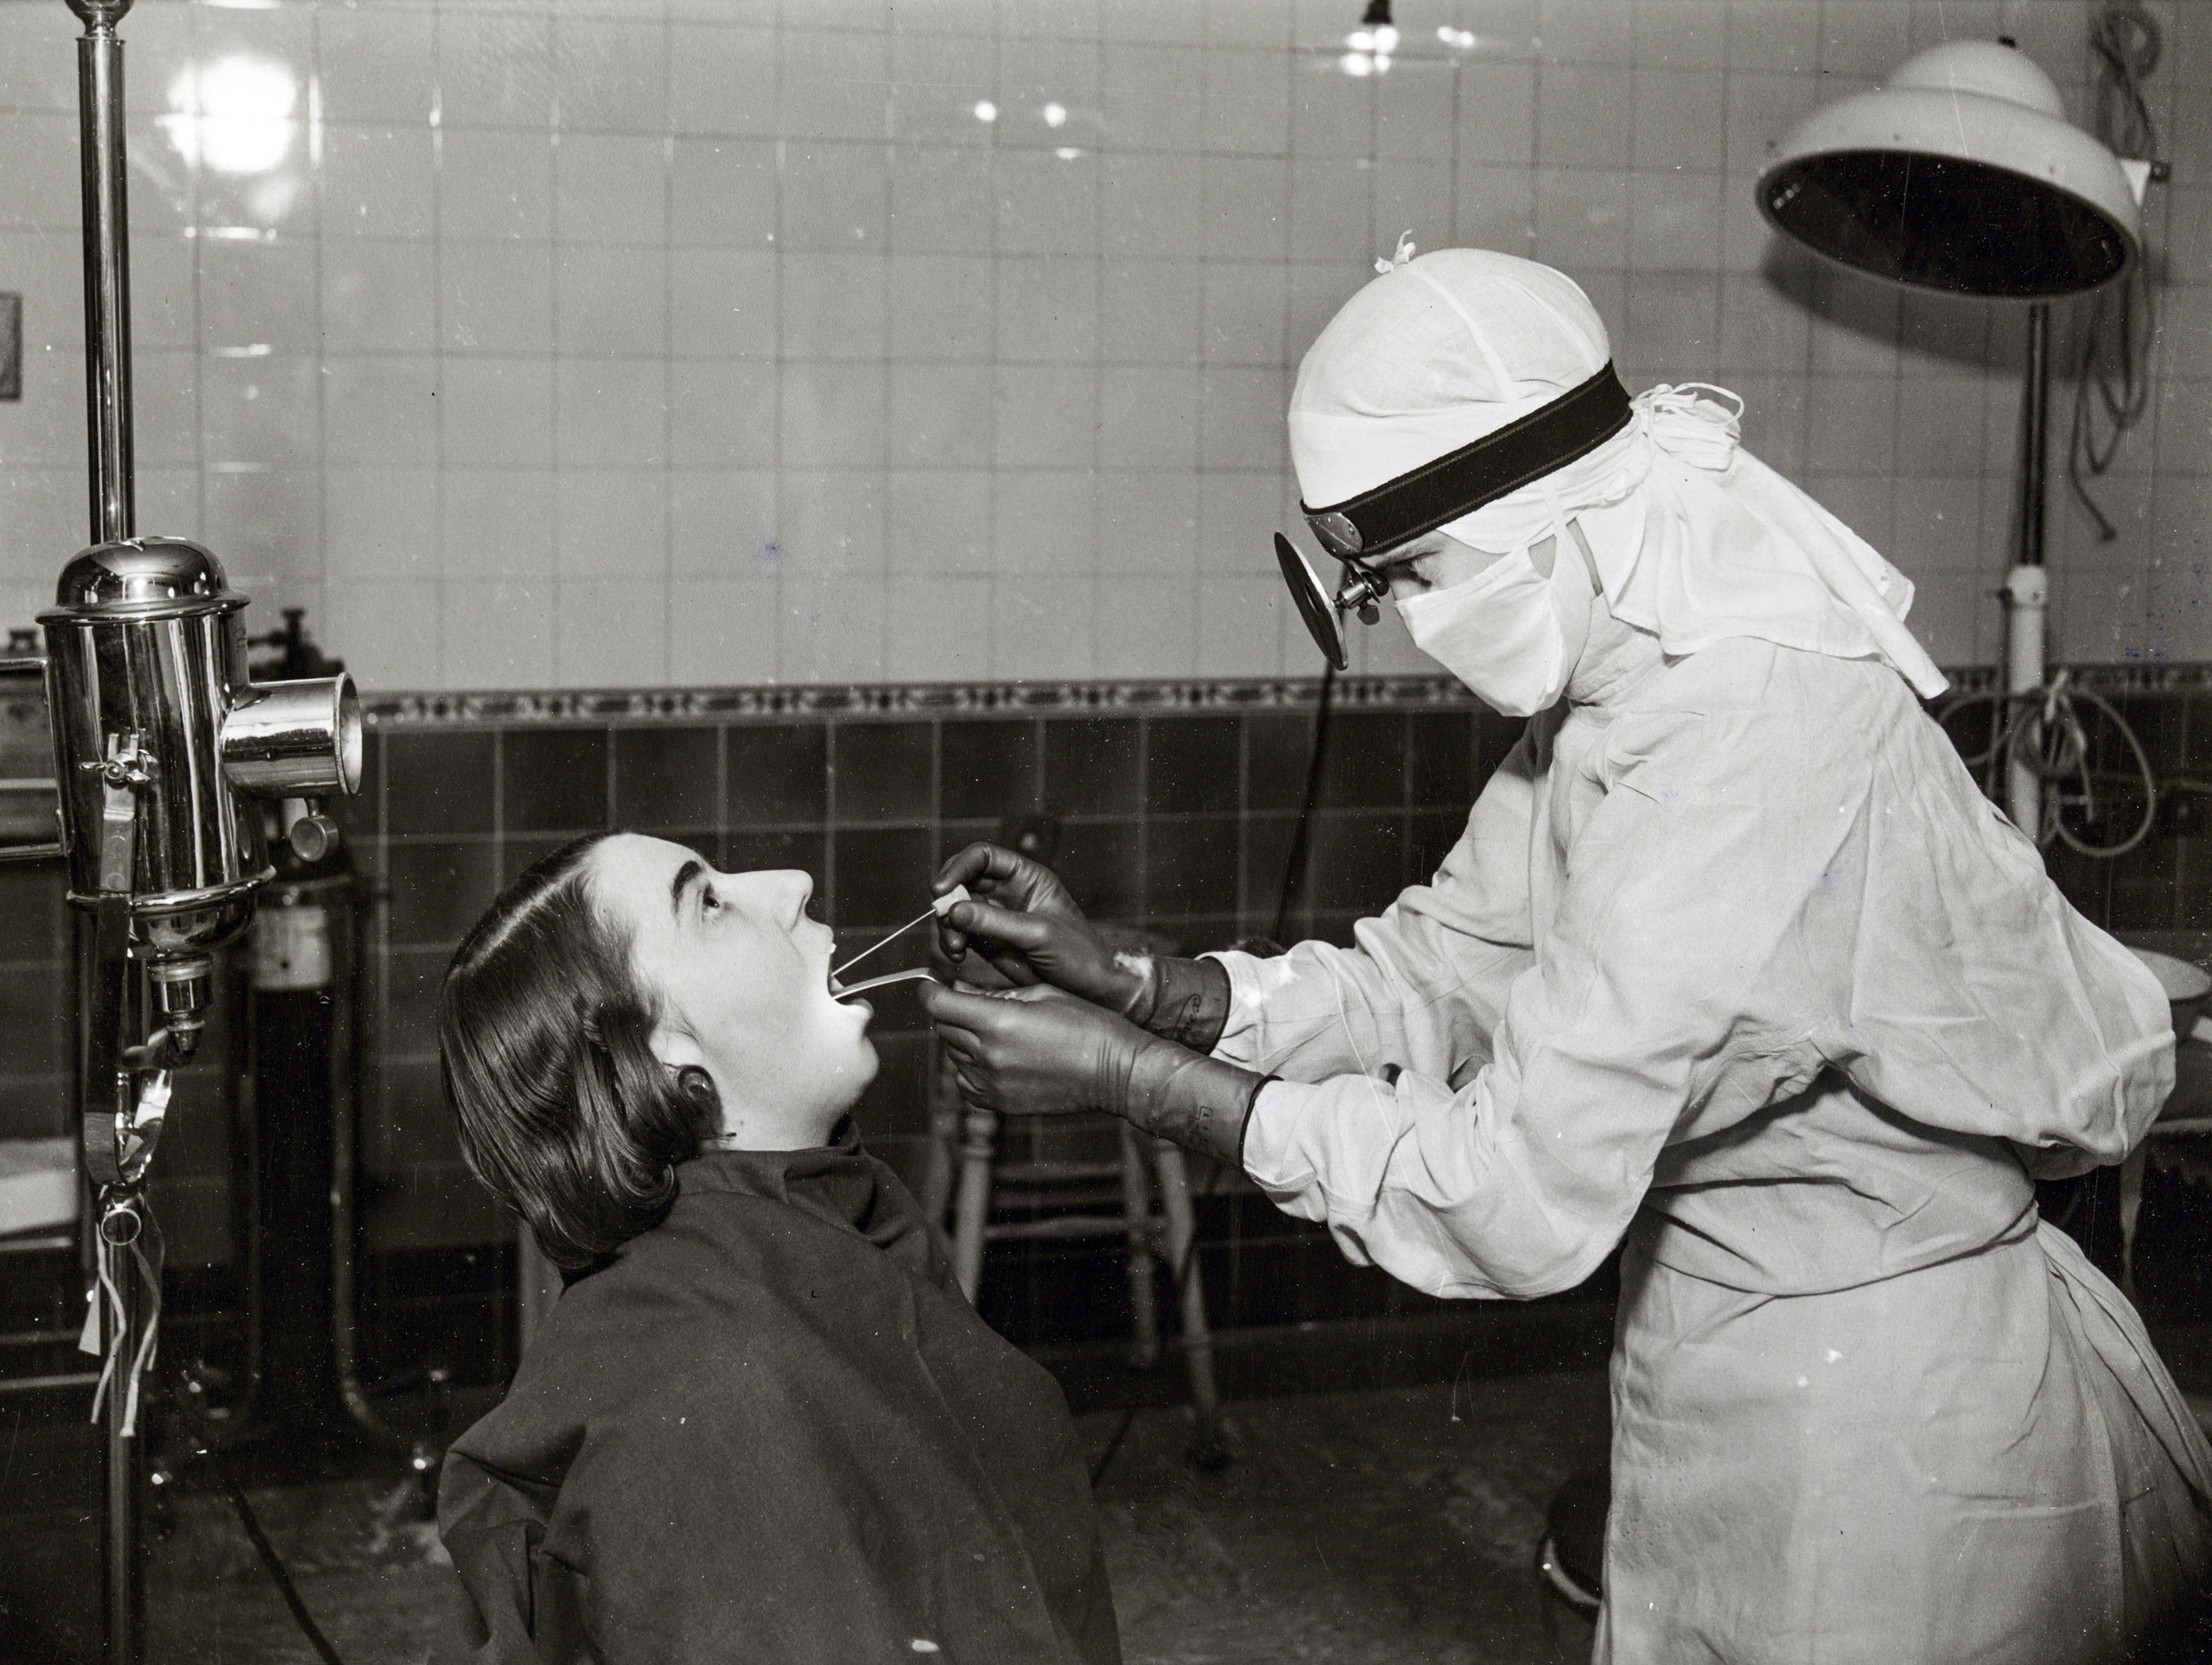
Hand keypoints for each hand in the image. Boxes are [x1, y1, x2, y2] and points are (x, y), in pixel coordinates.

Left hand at [920, 982, 1264, 1164]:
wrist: (1115, 1072)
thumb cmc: (1087, 1023)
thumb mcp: (1042, 993)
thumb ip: (995, 992)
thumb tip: (960, 990)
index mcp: (997, 1021)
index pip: (938, 1004)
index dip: (930, 990)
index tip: (934, 984)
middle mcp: (988, 1054)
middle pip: (943, 1028)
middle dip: (950, 1011)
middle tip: (970, 1001)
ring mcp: (992, 1083)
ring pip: (953, 1056)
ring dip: (962, 1039)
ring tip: (991, 1030)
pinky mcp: (1000, 1103)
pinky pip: (967, 1083)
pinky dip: (971, 1068)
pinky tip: (995, 1057)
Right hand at [931, 842, 1145, 1008]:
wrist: (1091, 988)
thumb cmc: (1078, 953)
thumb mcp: (1039, 933)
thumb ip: (996, 921)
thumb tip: (954, 910)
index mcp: (1026, 876)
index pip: (983, 857)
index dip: (958, 867)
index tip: (940, 889)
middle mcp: (1007, 891)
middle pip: (962, 881)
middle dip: (948, 899)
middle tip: (945, 921)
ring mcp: (996, 917)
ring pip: (956, 910)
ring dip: (948, 926)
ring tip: (956, 949)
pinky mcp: (989, 941)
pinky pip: (960, 934)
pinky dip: (952, 943)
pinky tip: (957, 957)